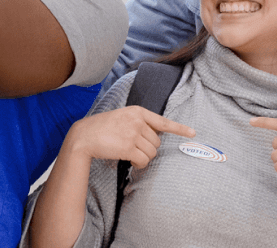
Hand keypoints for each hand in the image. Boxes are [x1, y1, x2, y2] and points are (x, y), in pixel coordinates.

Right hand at [67, 106, 194, 168]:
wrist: (84, 136)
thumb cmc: (102, 128)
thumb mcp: (122, 118)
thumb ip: (138, 123)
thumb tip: (155, 137)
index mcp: (137, 111)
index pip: (163, 121)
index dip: (179, 128)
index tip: (193, 132)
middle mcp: (137, 120)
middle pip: (157, 142)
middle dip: (148, 149)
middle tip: (134, 150)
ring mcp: (133, 133)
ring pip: (152, 153)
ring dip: (143, 158)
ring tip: (129, 155)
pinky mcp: (128, 146)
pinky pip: (143, 160)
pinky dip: (139, 164)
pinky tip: (129, 161)